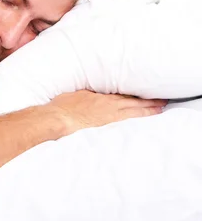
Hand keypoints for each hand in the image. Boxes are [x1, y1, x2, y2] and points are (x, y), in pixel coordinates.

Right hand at [48, 90, 166, 136]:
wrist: (58, 119)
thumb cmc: (63, 107)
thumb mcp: (77, 94)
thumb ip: (89, 94)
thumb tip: (93, 93)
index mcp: (103, 98)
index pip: (125, 94)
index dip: (137, 94)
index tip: (147, 93)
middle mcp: (109, 107)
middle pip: (134, 103)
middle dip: (149, 102)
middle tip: (162, 102)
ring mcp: (109, 117)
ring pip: (133, 113)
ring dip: (147, 111)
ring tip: (159, 109)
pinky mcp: (106, 126)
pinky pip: (126, 122)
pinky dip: (136, 119)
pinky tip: (142, 121)